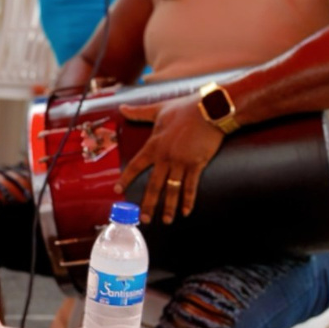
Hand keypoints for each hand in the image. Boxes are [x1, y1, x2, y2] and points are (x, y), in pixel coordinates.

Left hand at [119, 97, 225, 226]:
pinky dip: (188, 200)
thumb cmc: (185, 108)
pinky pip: (191, 186)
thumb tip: (122, 107)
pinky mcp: (197, 164)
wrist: (210, 109)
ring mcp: (182, 162)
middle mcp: (165, 156)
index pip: (136, 165)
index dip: (126, 179)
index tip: (118, 190)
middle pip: (153, 185)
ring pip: (172, 189)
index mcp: (154, 144)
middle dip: (148, 204)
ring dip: (168, 207)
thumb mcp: (159, 109)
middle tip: (144, 219)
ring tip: (166, 221)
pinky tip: (186, 212)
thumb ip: (139, 112)